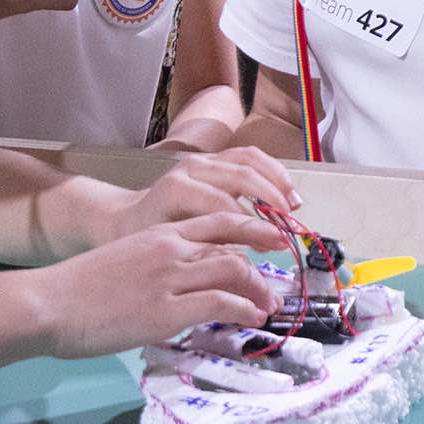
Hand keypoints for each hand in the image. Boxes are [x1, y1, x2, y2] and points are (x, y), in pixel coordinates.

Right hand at [30, 214, 277, 358]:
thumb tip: (179, 285)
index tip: (272, 241)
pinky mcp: (165, 311)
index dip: (252, 229)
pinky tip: (251, 320)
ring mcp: (169, 279)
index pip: (218, 222)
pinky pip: (219, 305)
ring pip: (232, 272)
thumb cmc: (78, 288)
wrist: (48, 303)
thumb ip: (155, 266)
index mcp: (158, 235)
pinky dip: (243, 310)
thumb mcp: (124, 262)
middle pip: (233, 243)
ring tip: (270, 307)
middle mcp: (169, 250)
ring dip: (259, 290)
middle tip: (278, 283)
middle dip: (263, 261)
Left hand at [113, 148, 299, 239]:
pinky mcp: (214, 158)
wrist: (128, 218)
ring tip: (294, 205)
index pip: (223, 204)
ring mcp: (203, 160)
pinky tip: (286, 190)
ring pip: (249, 160)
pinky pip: (250, 156)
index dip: (251, 224)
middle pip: (241, 176)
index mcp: (177, 190)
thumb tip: (248, 266)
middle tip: (289, 225)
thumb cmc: (148, 239)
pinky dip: (272, 171)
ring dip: (277, 181)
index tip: (271, 244)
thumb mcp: (173, 250)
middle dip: (271, 201)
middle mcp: (190, 169)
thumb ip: (208, 252)